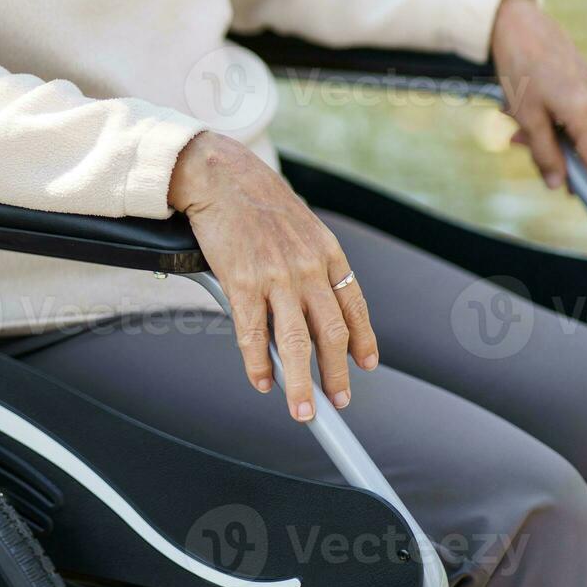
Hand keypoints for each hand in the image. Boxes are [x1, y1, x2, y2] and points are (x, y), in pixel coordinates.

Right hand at [169, 131, 378, 420]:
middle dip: (337, 374)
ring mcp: (276, 276)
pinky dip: (259, 365)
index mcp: (326, 252)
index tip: (366, 364)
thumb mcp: (299, 226)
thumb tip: (310, 302)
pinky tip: (262, 382)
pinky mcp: (242, 282)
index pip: (354, 305)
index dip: (362, 340)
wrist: (220, 175)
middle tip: (339, 400)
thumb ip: (309, 262)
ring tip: (304, 411)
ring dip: (302, 385)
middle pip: (332, 332)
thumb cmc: (255, 199)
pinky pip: (254, 335)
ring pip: (297, 343)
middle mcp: (307, 267)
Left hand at [491, 0, 586, 214]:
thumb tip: (558, 184)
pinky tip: (526, 108)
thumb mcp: (525, 114)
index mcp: (584, 111)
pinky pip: (579, 116)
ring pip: (584, 134)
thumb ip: (542, 152)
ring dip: (555, 140)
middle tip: (527, 150)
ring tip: (517, 127)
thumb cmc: (519, 67)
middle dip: (567, 161)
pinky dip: (557, 123)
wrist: (518, 23)